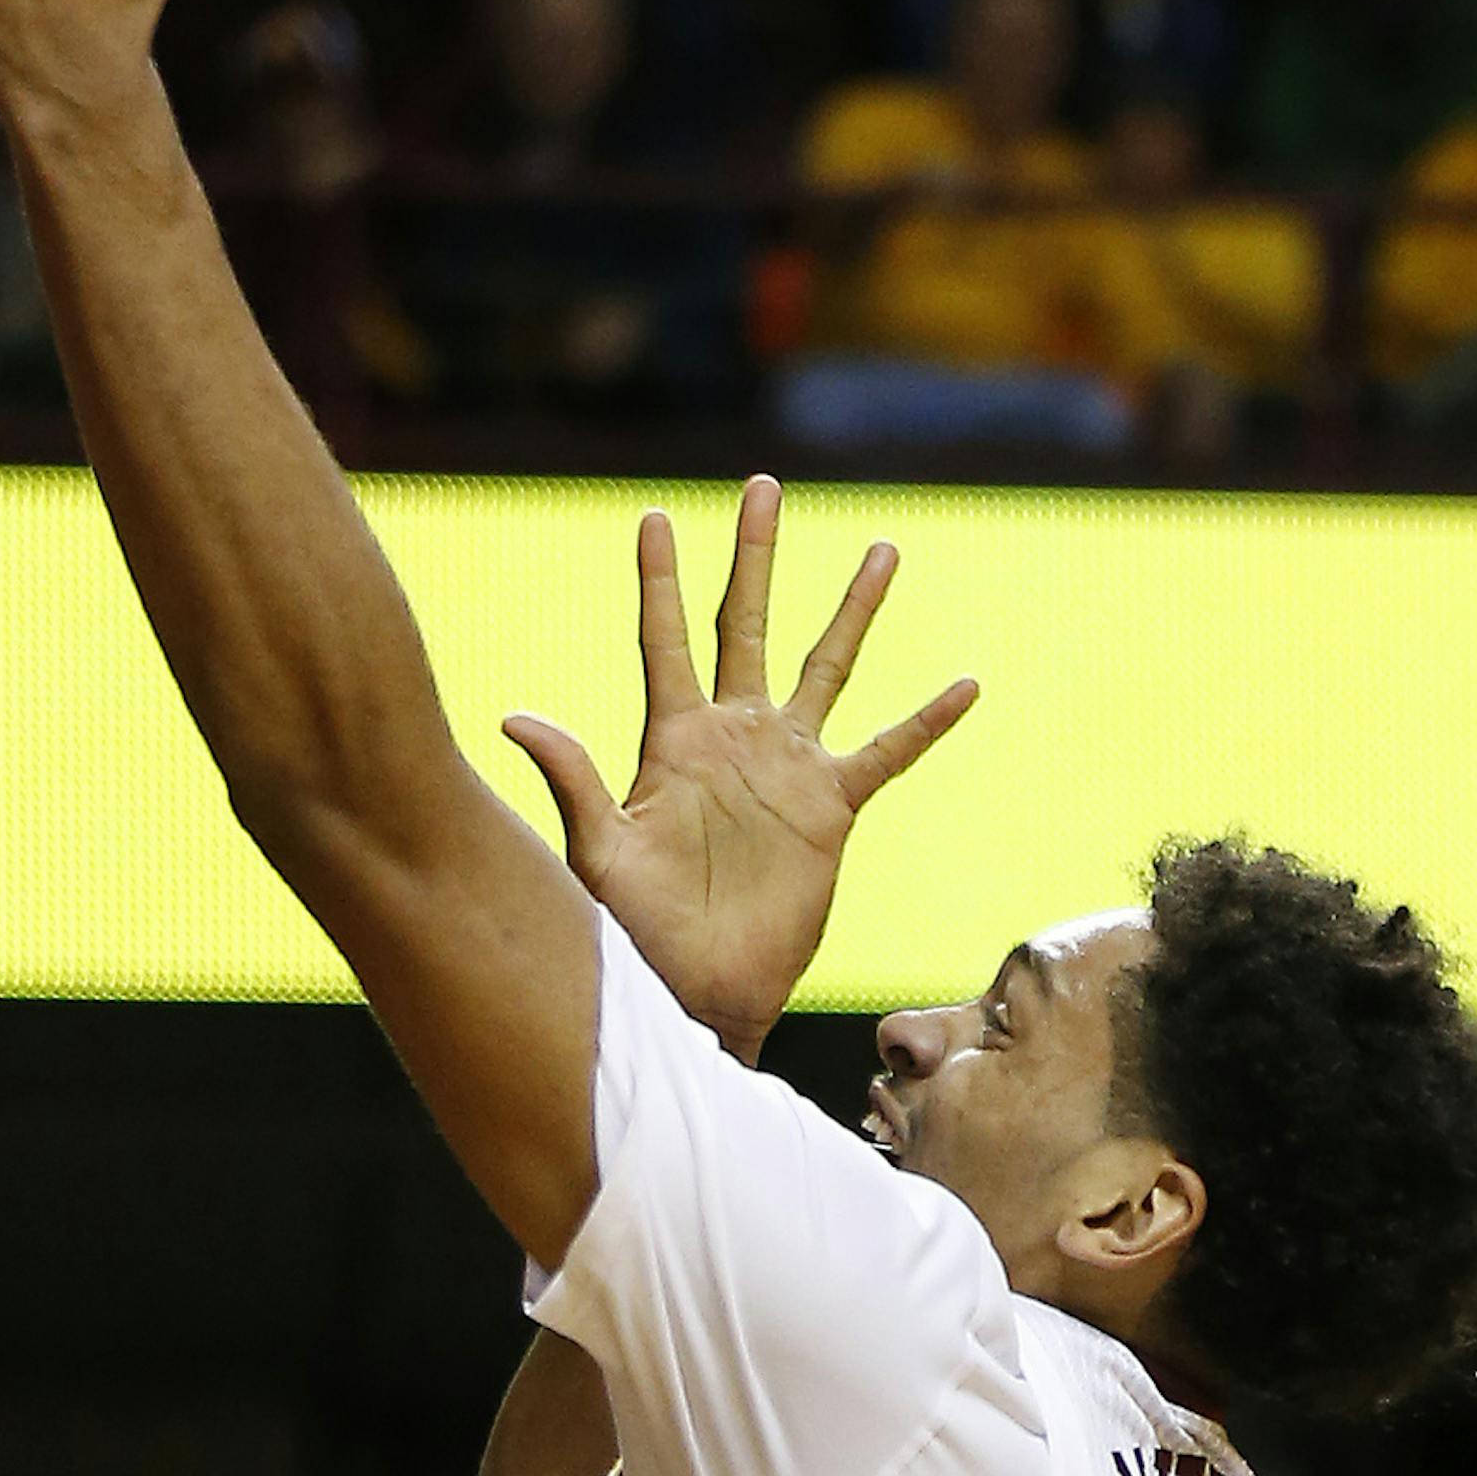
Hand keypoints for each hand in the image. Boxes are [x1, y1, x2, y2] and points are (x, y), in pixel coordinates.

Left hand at [504, 477, 974, 1062]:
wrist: (696, 988)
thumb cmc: (635, 928)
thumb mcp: (598, 850)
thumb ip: (570, 779)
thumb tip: (512, 716)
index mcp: (671, 738)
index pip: (664, 639)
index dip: (660, 580)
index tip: (653, 517)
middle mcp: (733, 737)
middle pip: (747, 624)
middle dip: (754, 556)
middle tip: (762, 486)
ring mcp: (786, 768)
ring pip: (826, 667)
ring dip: (853, 610)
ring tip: (883, 549)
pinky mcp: (831, 808)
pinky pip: (886, 752)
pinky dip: (925, 722)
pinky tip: (964, 685)